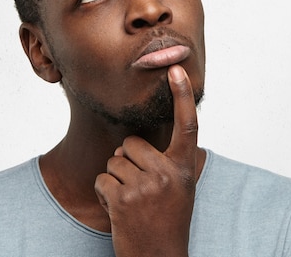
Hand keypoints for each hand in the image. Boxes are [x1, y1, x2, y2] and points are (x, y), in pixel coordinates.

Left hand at [94, 65, 197, 256]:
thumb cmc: (168, 221)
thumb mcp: (180, 189)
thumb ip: (169, 163)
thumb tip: (139, 147)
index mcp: (185, 168)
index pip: (187, 125)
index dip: (182, 96)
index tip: (175, 69)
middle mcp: (169, 173)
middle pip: (131, 144)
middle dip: (128, 162)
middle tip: (141, 190)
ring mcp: (146, 186)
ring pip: (114, 161)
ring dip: (116, 181)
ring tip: (133, 204)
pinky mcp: (123, 199)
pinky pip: (103, 179)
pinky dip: (105, 195)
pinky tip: (121, 212)